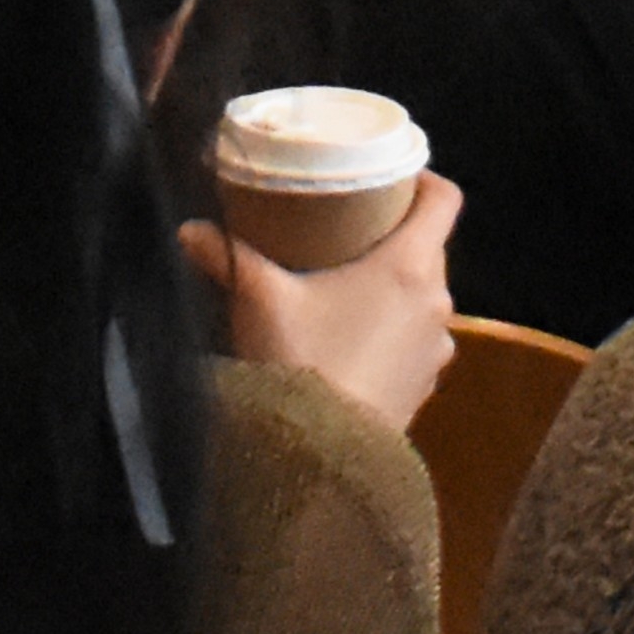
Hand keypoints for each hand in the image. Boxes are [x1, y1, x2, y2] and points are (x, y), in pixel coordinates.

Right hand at [179, 170, 462, 435]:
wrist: (321, 457)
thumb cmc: (301, 364)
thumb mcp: (260, 300)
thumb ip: (227, 257)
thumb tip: (189, 230)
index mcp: (411, 267)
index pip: (444, 200)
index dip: (422, 178)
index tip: (389, 176)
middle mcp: (436, 303)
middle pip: (431, 246)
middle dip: (396, 232)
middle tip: (352, 225)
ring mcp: (436, 349)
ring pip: (425, 295)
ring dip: (396, 284)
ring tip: (350, 281)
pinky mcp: (424, 385)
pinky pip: (416, 339)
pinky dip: (394, 328)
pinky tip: (354, 335)